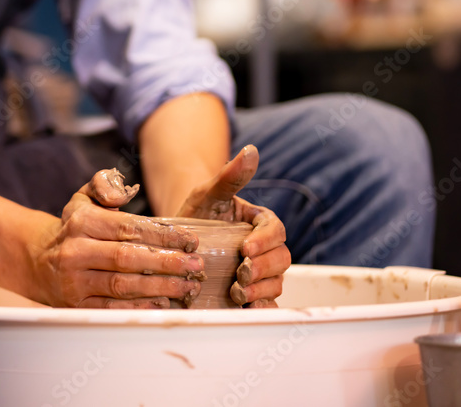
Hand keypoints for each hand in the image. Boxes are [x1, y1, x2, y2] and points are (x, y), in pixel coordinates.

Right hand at [30, 169, 205, 307]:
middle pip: (128, 258)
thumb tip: (122, 193)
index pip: (129, 228)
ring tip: (187, 285)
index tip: (190, 240)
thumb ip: (103, 185)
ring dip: (160, 287)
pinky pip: (112, 308)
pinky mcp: (76, 304)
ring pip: (123, 285)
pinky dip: (139, 307)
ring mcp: (74, 280)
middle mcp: (75, 251)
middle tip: (195, 265)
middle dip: (167, 262)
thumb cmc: (74, 227)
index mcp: (81, 222)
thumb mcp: (83, 198)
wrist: (37, 260)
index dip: (162, 235)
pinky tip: (163, 303)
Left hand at [176, 145, 290, 307]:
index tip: (246, 249)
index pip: (275, 230)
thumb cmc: (196, 212)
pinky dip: (262, 307)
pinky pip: (267, 302)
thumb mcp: (208, 193)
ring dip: (260, 290)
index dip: (265, 241)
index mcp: (260, 221)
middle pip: (281, 259)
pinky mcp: (252, 291)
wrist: (178, 241)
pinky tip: (249, 310)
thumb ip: (230, 176)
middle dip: (263, 269)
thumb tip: (251, 150)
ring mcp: (260, 270)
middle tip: (241, 275)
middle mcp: (265, 247)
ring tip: (238, 293)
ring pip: (276, 282)